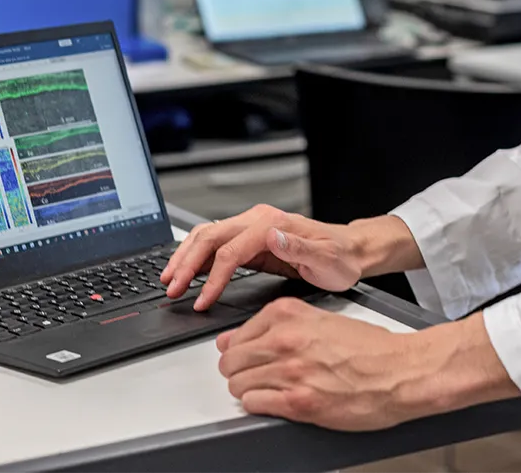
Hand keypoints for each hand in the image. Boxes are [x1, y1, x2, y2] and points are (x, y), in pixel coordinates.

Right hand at [161, 205, 360, 310]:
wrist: (350, 250)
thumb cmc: (340, 258)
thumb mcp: (326, 258)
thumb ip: (299, 248)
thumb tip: (272, 237)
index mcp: (273, 224)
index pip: (230, 251)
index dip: (212, 278)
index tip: (201, 300)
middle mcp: (259, 220)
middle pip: (210, 237)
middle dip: (187, 264)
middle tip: (171, 289)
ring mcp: (252, 227)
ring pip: (208, 236)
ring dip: (185, 257)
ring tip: (170, 280)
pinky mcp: (250, 238)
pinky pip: (216, 242)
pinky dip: (196, 256)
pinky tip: (187, 271)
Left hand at [217, 297, 423, 428]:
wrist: (401, 371)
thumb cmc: (371, 348)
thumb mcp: (320, 321)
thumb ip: (276, 327)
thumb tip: (234, 339)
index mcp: (289, 314)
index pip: (236, 335)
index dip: (241, 350)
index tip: (249, 356)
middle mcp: (285, 340)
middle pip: (231, 361)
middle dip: (240, 371)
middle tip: (258, 376)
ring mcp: (290, 371)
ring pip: (238, 384)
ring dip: (250, 390)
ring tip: (271, 390)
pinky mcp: (298, 402)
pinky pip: (254, 404)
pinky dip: (261, 406)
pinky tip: (279, 401)